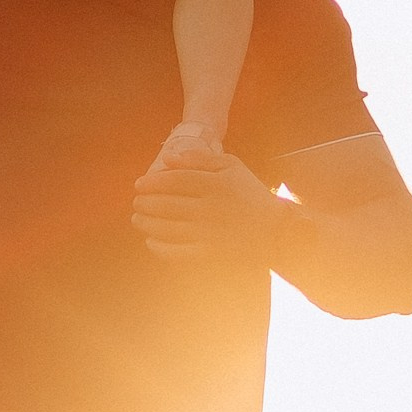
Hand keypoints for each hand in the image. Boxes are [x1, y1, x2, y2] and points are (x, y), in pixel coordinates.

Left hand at [130, 136, 278, 266]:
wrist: (275, 230)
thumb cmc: (250, 193)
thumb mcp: (231, 166)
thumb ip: (200, 159)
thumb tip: (167, 157)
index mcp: (215, 184)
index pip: (174, 181)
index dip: (152, 182)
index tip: (138, 185)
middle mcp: (209, 208)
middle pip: (166, 204)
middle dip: (145, 204)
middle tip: (136, 203)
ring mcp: (208, 233)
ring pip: (167, 228)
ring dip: (146, 223)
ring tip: (137, 220)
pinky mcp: (209, 254)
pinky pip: (177, 252)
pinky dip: (160, 247)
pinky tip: (151, 241)